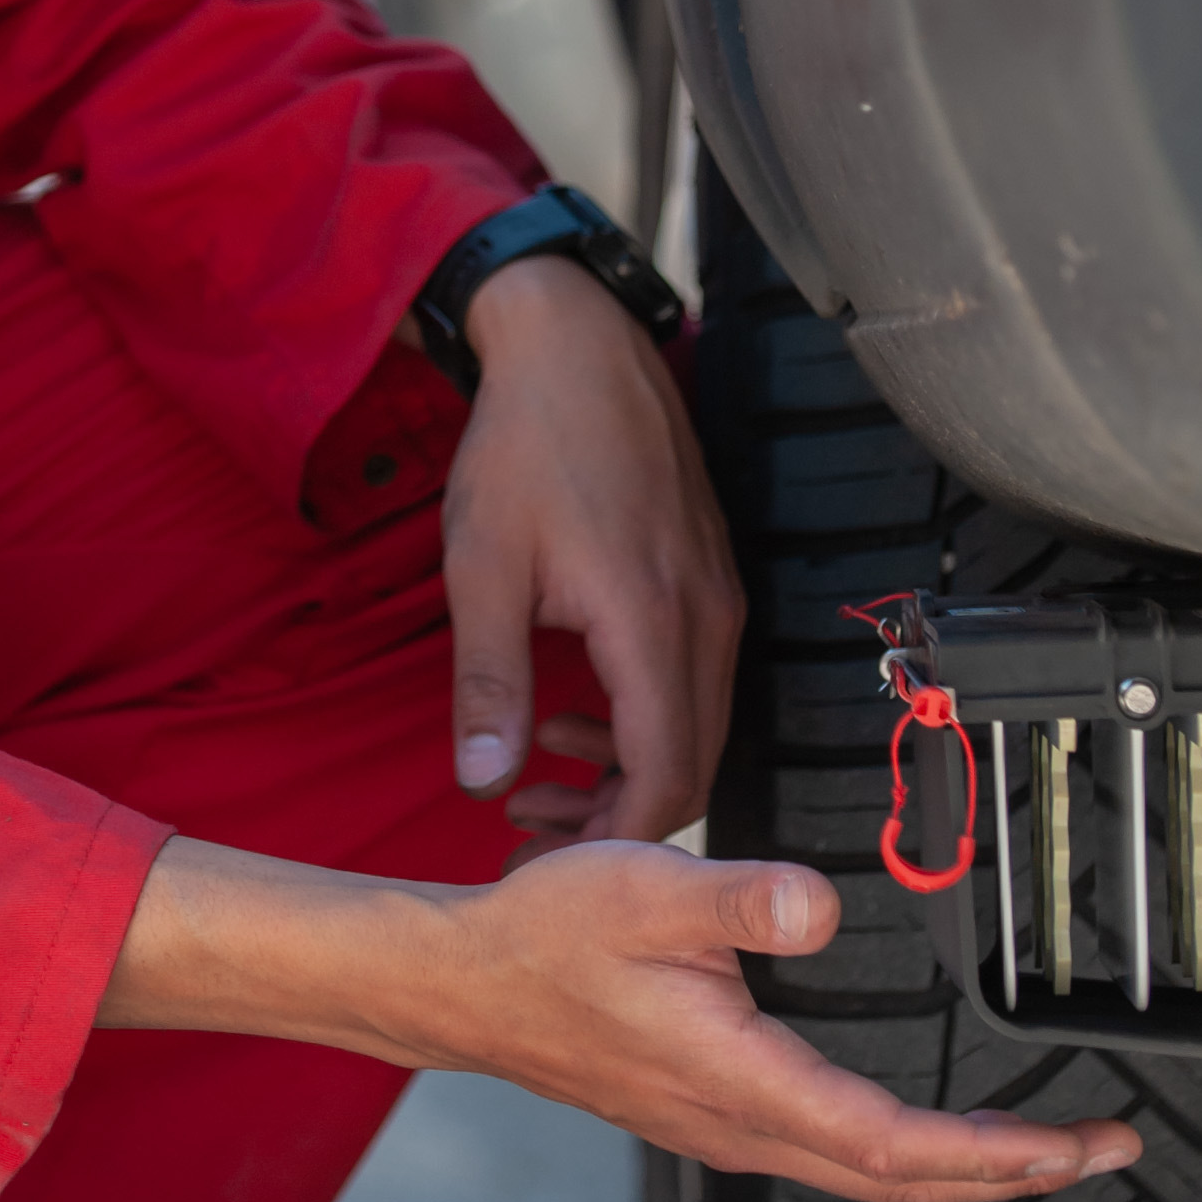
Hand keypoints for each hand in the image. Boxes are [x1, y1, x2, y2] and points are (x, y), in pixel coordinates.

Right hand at [102, 833, 1141, 1201]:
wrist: (459, 985)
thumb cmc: (542, 935)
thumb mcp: (642, 885)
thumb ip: (740, 896)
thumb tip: (823, 906)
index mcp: (738, 1079)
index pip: (891, 1144)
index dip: (993, 1156)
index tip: (1073, 1149)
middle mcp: (741, 1126)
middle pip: (901, 1181)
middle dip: (1012, 1176)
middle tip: (1104, 1152)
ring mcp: (727, 1130)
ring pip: (870, 1176)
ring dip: (965, 1170)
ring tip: (1045, 1150)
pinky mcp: (715, 1115)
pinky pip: (834, 1156)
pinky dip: (906, 1156)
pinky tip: (931, 1134)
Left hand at [439, 250, 741, 844]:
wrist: (578, 346)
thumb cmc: (525, 446)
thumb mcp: (482, 569)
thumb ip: (488, 684)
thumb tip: (482, 782)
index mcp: (652, 622)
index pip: (665, 778)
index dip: (609, 840)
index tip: (540, 855)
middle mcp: (706, 618)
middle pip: (691, 767)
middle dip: (613, 816)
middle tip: (527, 824)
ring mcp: (719, 598)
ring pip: (697, 728)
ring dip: (625, 768)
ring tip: (538, 764)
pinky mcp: (712, 581)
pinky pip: (697, 683)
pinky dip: (643, 720)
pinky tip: (573, 705)